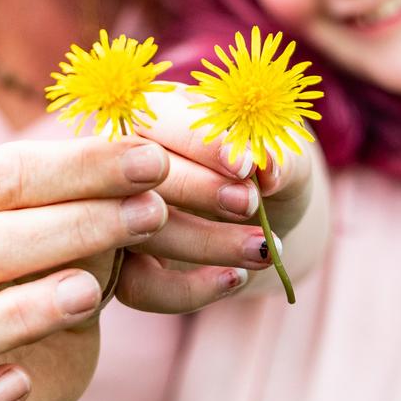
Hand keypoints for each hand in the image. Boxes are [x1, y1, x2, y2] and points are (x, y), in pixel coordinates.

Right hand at [0, 134, 233, 400]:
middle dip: (72, 228)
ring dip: (18, 313)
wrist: (8, 329)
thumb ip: (101, 187)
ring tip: (90, 294)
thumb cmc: (50, 253)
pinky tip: (17, 386)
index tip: (153, 161)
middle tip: (150, 216)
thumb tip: (158, 159)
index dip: (78, 168)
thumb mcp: (73, 209)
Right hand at [113, 84, 311, 312]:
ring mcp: (114, 216)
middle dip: (198, 189)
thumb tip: (265, 164)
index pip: (156, 116)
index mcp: (156, 110)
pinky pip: (138, 287)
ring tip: (262, 248)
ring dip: (204, 243)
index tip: (244, 166)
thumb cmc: (271, 167)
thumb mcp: (285, 152)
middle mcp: (121, 160)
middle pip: (133, 172)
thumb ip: (278, 150)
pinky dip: (188, 290)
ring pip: (135, 232)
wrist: (269, 216)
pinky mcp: (122, 269)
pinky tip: (236, 278)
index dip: (198, 142)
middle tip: (250, 203)